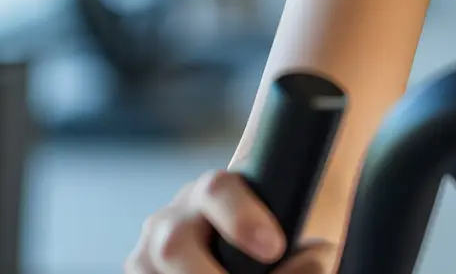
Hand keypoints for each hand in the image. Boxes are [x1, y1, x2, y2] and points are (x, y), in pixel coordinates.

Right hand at [126, 168, 338, 273]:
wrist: (247, 245)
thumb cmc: (280, 243)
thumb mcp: (296, 238)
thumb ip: (307, 252)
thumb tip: (308, 262)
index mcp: (214, 193)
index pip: (218, 190)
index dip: (241, 218)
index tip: (273, 248)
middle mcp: (172, 220)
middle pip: (173, 243)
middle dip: (208, 273)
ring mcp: (147, 254)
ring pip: (150, 268)